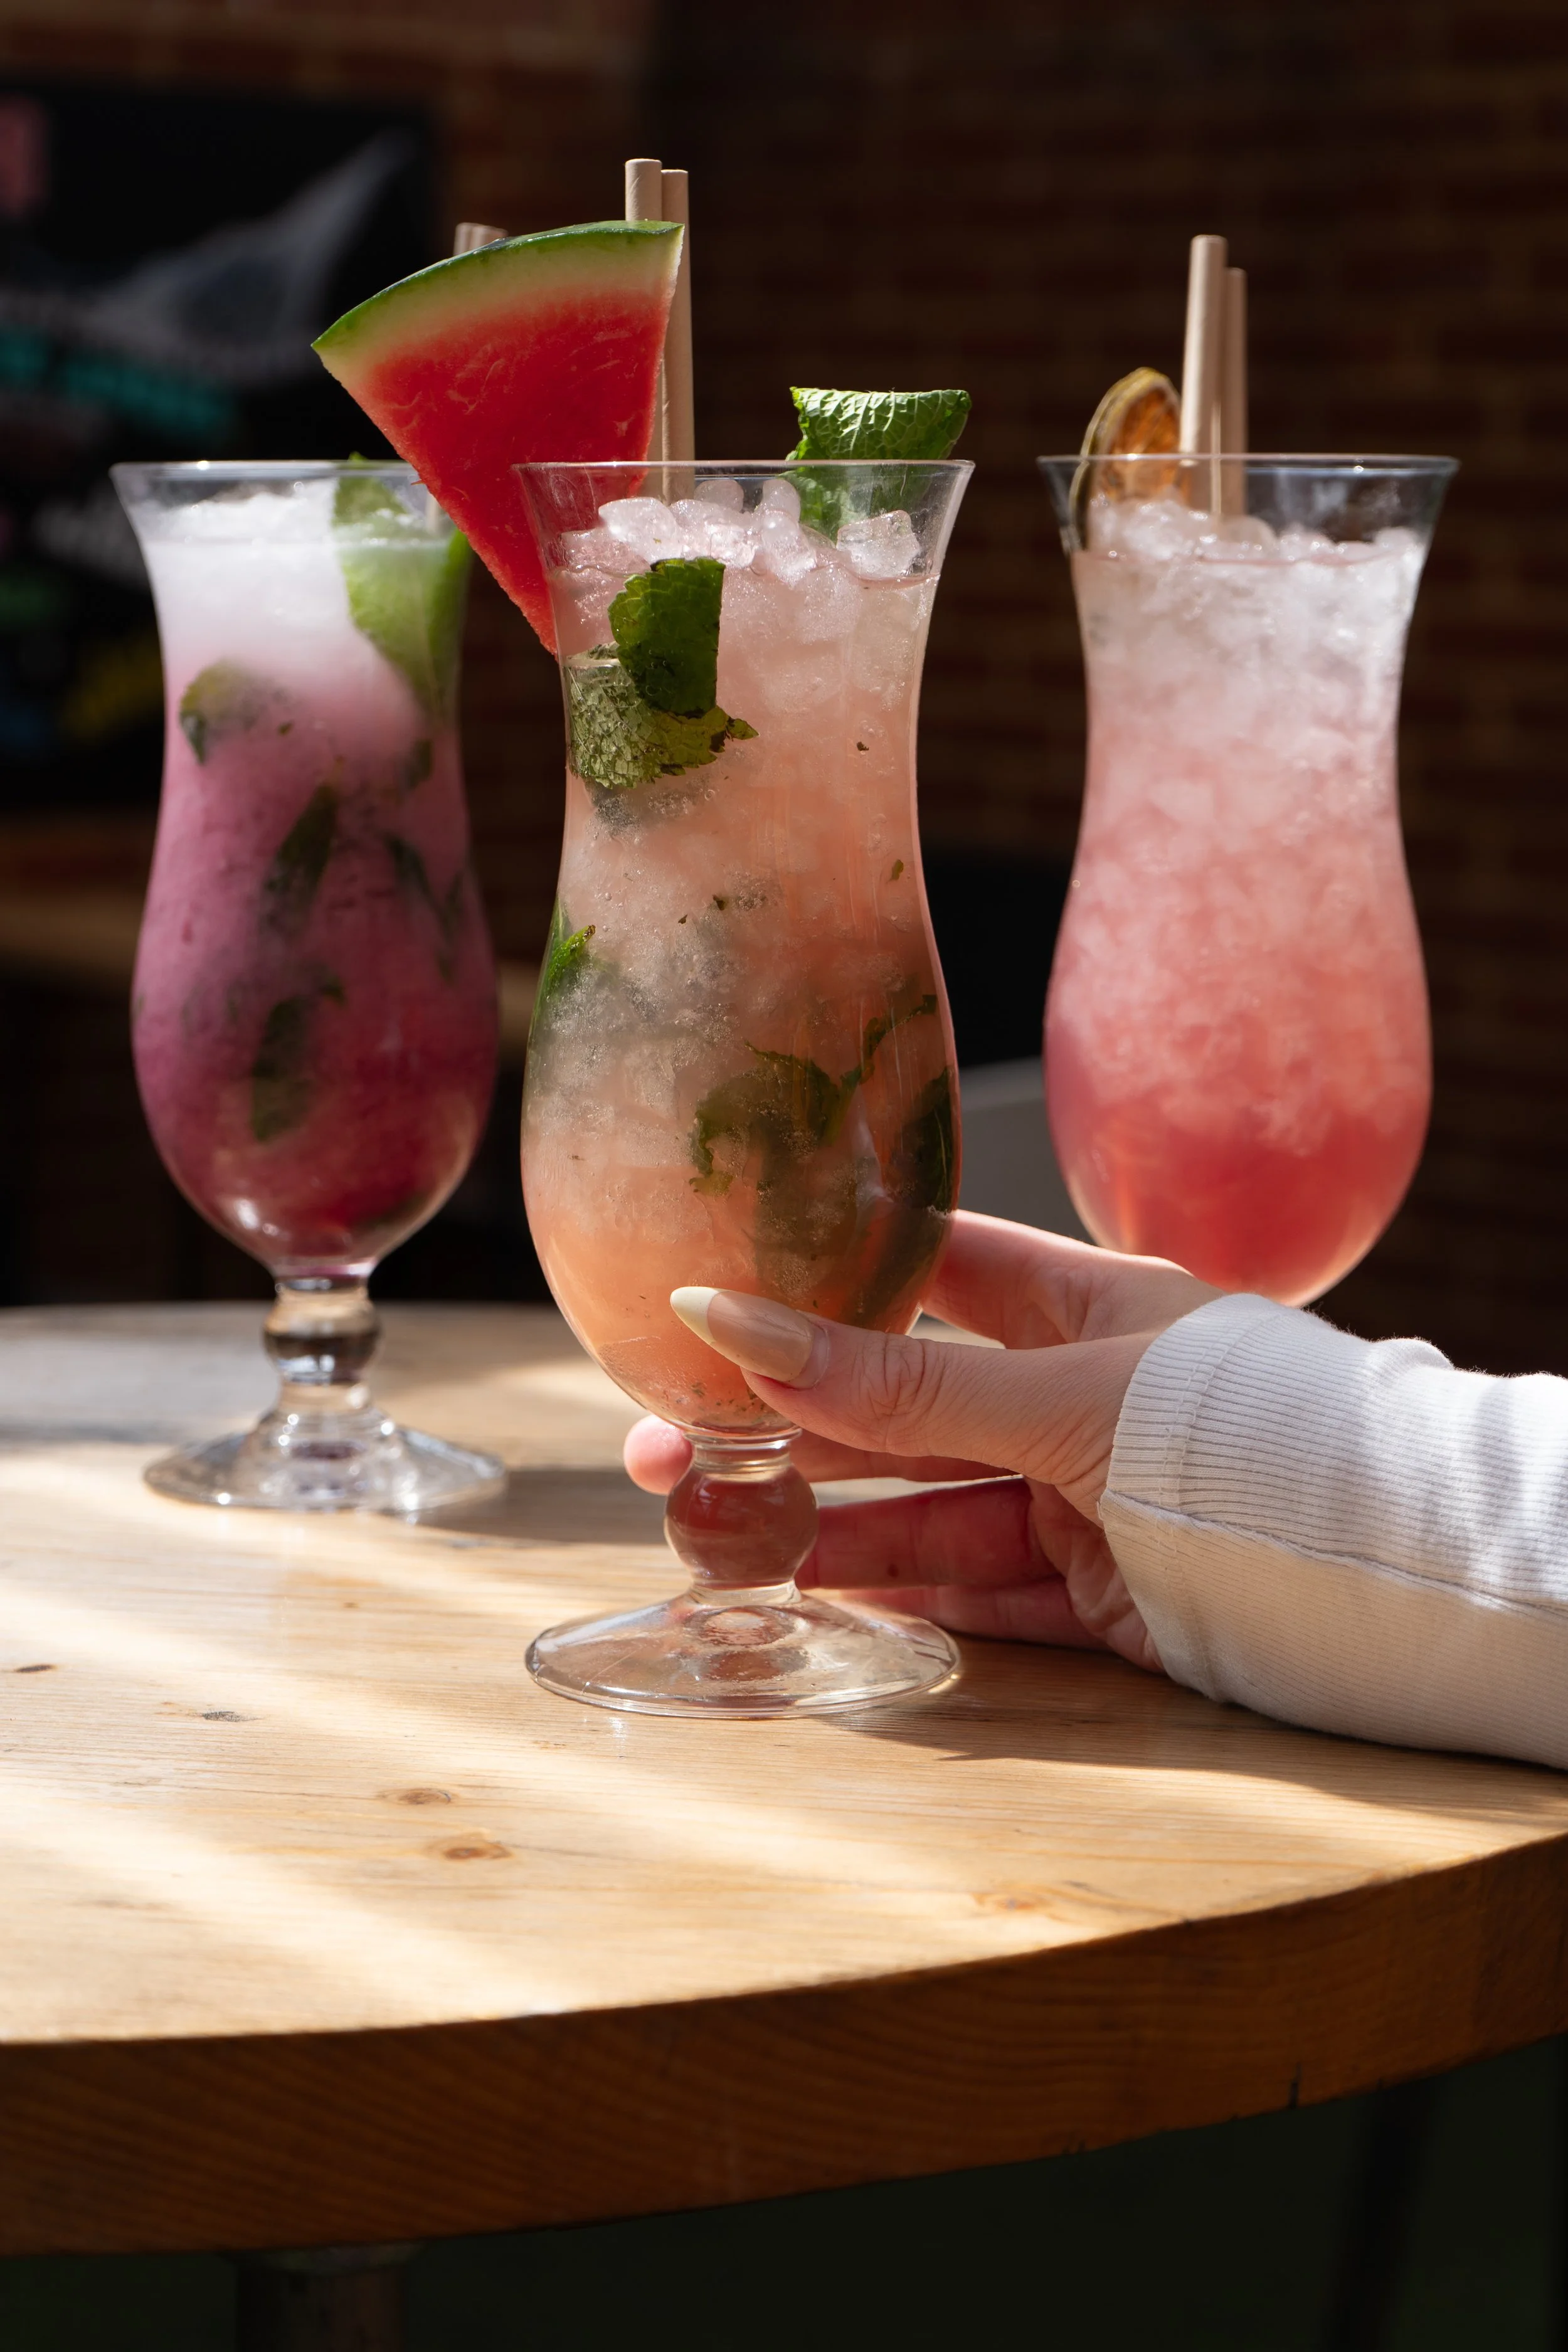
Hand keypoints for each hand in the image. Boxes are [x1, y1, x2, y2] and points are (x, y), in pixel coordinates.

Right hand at [624, 1211, 1218, 1669]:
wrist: (1387, 1575)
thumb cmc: (1237, 1435)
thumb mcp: (1060, 1398)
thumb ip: (901, 1385)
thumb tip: (734, 1321)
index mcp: (1084, 1308)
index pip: (933, 1269)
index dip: (829, 1277)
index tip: (720, 1291)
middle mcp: (1079, 1398)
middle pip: (911, 1407)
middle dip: (797, 1426)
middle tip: (674, 1446)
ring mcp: (1090, 1499)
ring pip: (935, 1508)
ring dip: (831, 1524)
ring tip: (716, 1533)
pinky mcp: (1106, 1596)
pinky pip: (985, 1593)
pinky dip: (904, 1596)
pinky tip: (817, 1591)